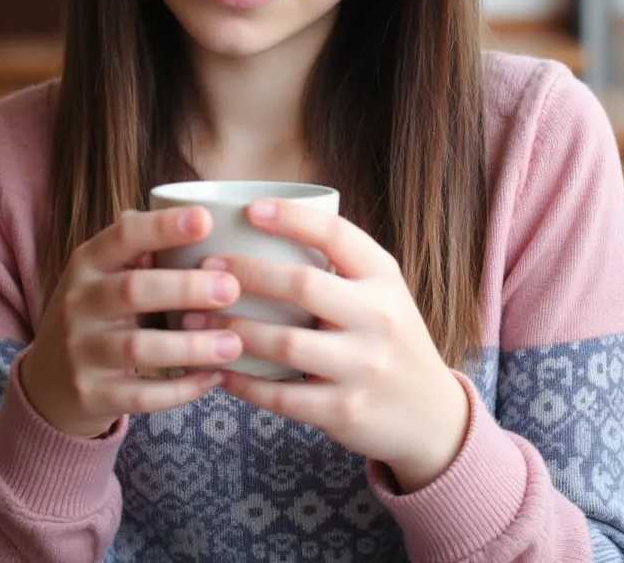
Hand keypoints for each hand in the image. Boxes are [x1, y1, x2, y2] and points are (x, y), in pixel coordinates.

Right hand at [20, 206, 243, 438]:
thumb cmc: (95, 313)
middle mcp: (78, 303)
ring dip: (191, 345)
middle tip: (232, 288)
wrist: (47, 383)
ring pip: (139, 347)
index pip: (123, 236)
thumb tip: (197, 213)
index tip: (206, 219)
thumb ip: (140, 246)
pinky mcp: (91, 395)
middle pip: (133, 290)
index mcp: (87, 263)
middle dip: (185, 288)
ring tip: (233, 343)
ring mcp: (81, 352)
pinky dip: (181, 390)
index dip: (163, 226)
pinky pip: (141, 396)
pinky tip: (213, 378)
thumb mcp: (103, 274)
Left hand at [192, 199, 469, 491]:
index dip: (291, 218)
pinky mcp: (344, 411)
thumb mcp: (381, 292)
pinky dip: (242, 382)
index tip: (250, 209)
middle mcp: (377, 317)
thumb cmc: (388, 338)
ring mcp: (362, 367)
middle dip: (246, 274)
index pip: (336, 235)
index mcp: (383, 277)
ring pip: (284, 343)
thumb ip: (338, 264)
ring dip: (232, 329)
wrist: (431, 414)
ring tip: (192, 319)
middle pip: (302, 284)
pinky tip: (217, 369)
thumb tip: (261, 226)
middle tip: (205, 267)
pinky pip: (281, 396)